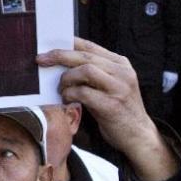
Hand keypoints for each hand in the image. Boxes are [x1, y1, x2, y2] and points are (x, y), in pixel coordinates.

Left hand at [37, 38, 177, 180]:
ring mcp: (118, 88)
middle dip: (60, 56)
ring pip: (85, 70)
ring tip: (61, 88)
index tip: (49, 48)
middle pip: (85, 56)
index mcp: (121, 64)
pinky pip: (84, 92)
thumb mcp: (112, 86)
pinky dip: (70, 94)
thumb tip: (63, 65)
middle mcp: (122, 72)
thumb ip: (95, 73)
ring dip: (67, 78)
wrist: (139, 135)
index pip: (91, 47)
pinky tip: (66, 99)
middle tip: (42, 60)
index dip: (68, 45)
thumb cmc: (120, 111)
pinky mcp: (111, 105)